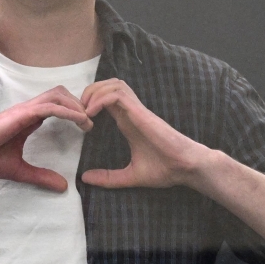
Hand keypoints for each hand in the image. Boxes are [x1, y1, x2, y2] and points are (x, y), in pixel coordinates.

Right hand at [0, 86, 91, 191]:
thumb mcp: (20, 171)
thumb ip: (41, 176)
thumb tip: (63, 186)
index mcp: (27, 119)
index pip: (55, 104)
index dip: (73, 111)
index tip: (87, 126)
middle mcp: (27, 110)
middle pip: (60, 94)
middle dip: (78, 104)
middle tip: (91, 122)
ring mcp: (24, 110)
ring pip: (57, 95)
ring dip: (76, 105)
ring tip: (88, 121)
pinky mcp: (21, 114)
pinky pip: (49, 107)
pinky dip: (67, 111)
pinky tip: (79, 121)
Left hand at [80, 79, 201, 188]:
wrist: (185, 168)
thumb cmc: (165, 169)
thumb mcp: (130, 176)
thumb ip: (108, 178)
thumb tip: (85, 178)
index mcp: (128, 122)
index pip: (106, 99)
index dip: (89, 103)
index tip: (80, 120)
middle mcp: (131, 112)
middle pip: (108, 85)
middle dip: (89, 92)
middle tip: (78, 110)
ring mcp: (137, 110)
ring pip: (113, 85)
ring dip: (94, 92)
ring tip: (84, 110)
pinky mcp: (141, 113)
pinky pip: (118, 96)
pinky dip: (101, 99)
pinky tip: (92, 113)